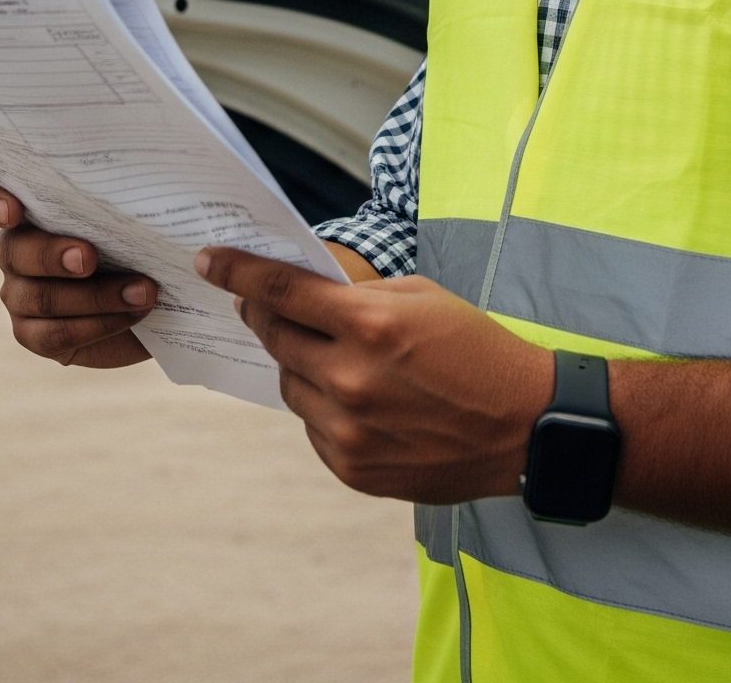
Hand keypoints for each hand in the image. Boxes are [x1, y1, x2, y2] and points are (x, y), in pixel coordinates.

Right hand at [0, 178, 157, 368]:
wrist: (162, 291)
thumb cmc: (145, 236)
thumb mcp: (143, 211)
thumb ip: (136, 198)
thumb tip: (165, 190)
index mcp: (31, 207)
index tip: (13, 210)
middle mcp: (16, 249)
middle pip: (13, 250)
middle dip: (52, 254)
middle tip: (90, 257)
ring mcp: (20, 294)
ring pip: (39, 297)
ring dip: (94, 296)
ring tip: (143, 291)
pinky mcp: (35, 333)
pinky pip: (54, 334)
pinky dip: (98, 324)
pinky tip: (132, 313)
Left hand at [196, 245, 551, 501]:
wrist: (522, 426)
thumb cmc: (476, 348)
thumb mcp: (421, 297)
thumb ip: (357, 295)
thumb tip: (303, 292)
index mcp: (370, 326)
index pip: (281, 291)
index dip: (237, 272)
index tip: (208, 260)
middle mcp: (351, 380)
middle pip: (276, 338)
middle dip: (262, 313)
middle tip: (258, 301)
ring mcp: (349, 431)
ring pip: (290, 385)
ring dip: (299, 363)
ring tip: (333, 355)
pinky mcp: (353, 469)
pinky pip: (313, 428)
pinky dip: (322, 407)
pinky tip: (356, 398)